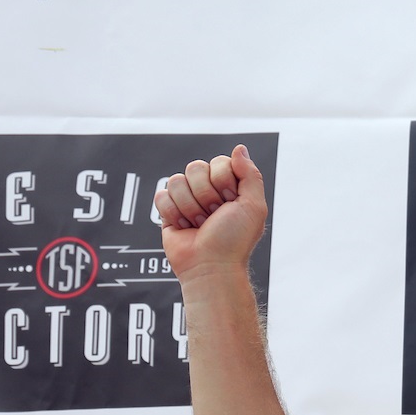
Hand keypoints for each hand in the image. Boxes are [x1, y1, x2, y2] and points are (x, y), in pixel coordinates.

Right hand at [156, 145, 268, 283]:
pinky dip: (173, 213)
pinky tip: (184, 226)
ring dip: (190, 206)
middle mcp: (208, 190)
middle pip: (196, 167)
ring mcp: (187, 199)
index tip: (230, 202)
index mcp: (230, 187)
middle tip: (214, 216)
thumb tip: (239, 149)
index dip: (223, 181)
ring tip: (200, 224)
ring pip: (177, 180)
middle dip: (206, 195)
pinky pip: (161, 195)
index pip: (219, 162)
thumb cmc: (234, 240)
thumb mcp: (254, 206)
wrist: (210, 265)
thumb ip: (250, 174)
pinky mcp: (168, 210)